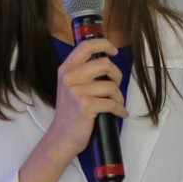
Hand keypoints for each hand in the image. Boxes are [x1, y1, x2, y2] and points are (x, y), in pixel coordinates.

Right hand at [45, 38, 126, 164]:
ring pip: (111, 86)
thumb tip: (106, 62)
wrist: (62, 137)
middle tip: (115, 86)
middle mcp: (70, 78)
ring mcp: (77, 92)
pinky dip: (120, 109)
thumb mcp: (70, 87)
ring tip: (116, 104)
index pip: (86, 46)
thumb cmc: (70, 113)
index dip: (104, 44)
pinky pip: (112, 103)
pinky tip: (120, 113)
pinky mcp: (85, 106)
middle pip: (105, 64)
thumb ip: (82, 72)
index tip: (114, 51)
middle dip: (117, 76)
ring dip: (119, 97)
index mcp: (66, 69)